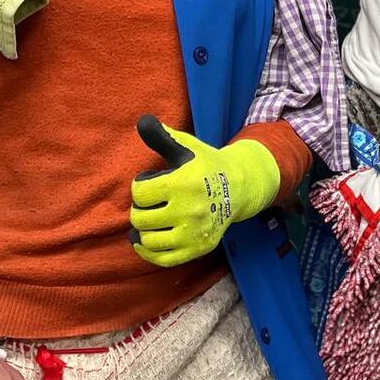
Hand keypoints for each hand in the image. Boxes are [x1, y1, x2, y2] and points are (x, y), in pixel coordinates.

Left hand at [128, 115, 280, 266]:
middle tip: (153, 202)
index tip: (152, 182)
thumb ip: (161, 136)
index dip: (141, 186)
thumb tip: (142, 120)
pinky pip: (163, 259)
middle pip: (140, 218)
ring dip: (144, 230)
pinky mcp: (198, 248)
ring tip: (151, 220)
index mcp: (183, 184)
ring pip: (148, 240)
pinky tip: (145, 241)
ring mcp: (194, 233)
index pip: (139, 193)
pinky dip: (149, 252)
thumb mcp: (186, 147)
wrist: (239, 188)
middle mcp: (189, 211)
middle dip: (141, 208)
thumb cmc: (206, 166)